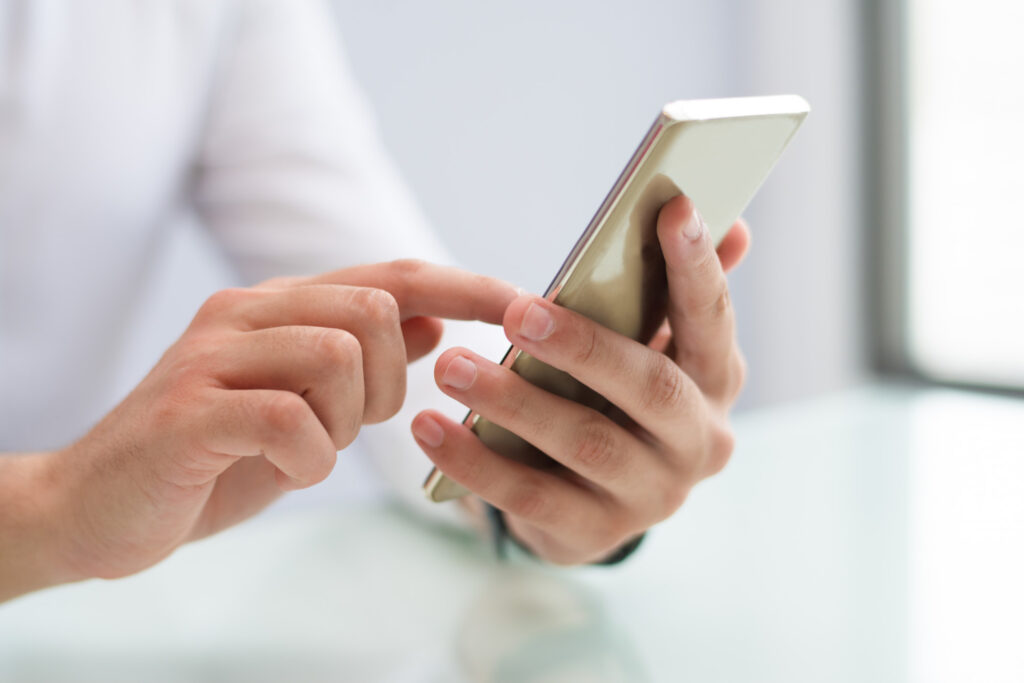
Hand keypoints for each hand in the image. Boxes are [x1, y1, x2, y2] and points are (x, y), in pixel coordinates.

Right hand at [32, 260, 515, 584]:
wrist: (97, 505)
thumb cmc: (213, 456)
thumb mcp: (303, 403)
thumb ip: (362, 356)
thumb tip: (432, 318)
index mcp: (282, 306)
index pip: (392, 274)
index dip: (465, 285)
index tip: (525, 305)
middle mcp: (249, 312)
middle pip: (375, 309)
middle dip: (388, 383)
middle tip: (346, 425)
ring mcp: (214, 354)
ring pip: (338, 354)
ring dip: (344, 421)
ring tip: (306, 448)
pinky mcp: (190, 408)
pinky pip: (290, 419)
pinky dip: (307, 459)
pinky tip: (284, 472)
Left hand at [411, 196, 749, 563]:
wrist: (594, 501)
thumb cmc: (616, 399)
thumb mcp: (649, 349)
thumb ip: (678, 294)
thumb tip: (735, 224)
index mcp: (715, 383)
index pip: (712, 320)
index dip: (697, 267)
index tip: (673, 208)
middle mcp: (698, 442)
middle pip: (650, 388)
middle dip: (583, 347)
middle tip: (517, 312)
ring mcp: (651, 496)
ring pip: (584, 442)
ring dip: (513, 401)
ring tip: (451, 366)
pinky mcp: (594, 534)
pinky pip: (530, 497)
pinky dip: (476, 461)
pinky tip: (429, 428)